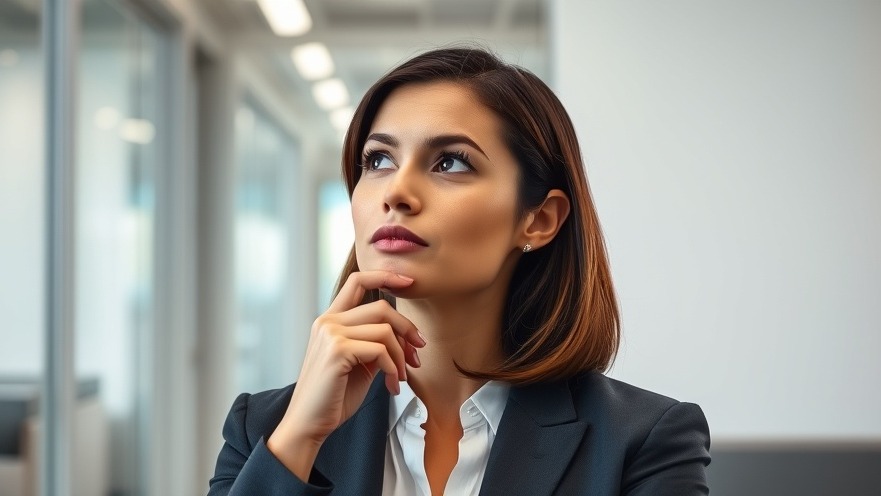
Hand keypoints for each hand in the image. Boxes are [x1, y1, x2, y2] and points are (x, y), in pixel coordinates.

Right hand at [266, 271, 424, 477]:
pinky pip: (380, 350)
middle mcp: (328, 321)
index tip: (409, 282)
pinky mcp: (337, 350)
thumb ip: (373, 343)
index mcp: (330, 319)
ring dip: (401, 356)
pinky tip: (392, 385)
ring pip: (384, 330)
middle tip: (417, 353)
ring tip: (402, 377)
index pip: (357, 281)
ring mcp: (330, 334)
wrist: (309, 424)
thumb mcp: (358, 363)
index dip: (385, 275)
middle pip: (381, 306)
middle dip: (407, 329)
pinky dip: (393, 368)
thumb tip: (404, 336)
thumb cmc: (333, 396)